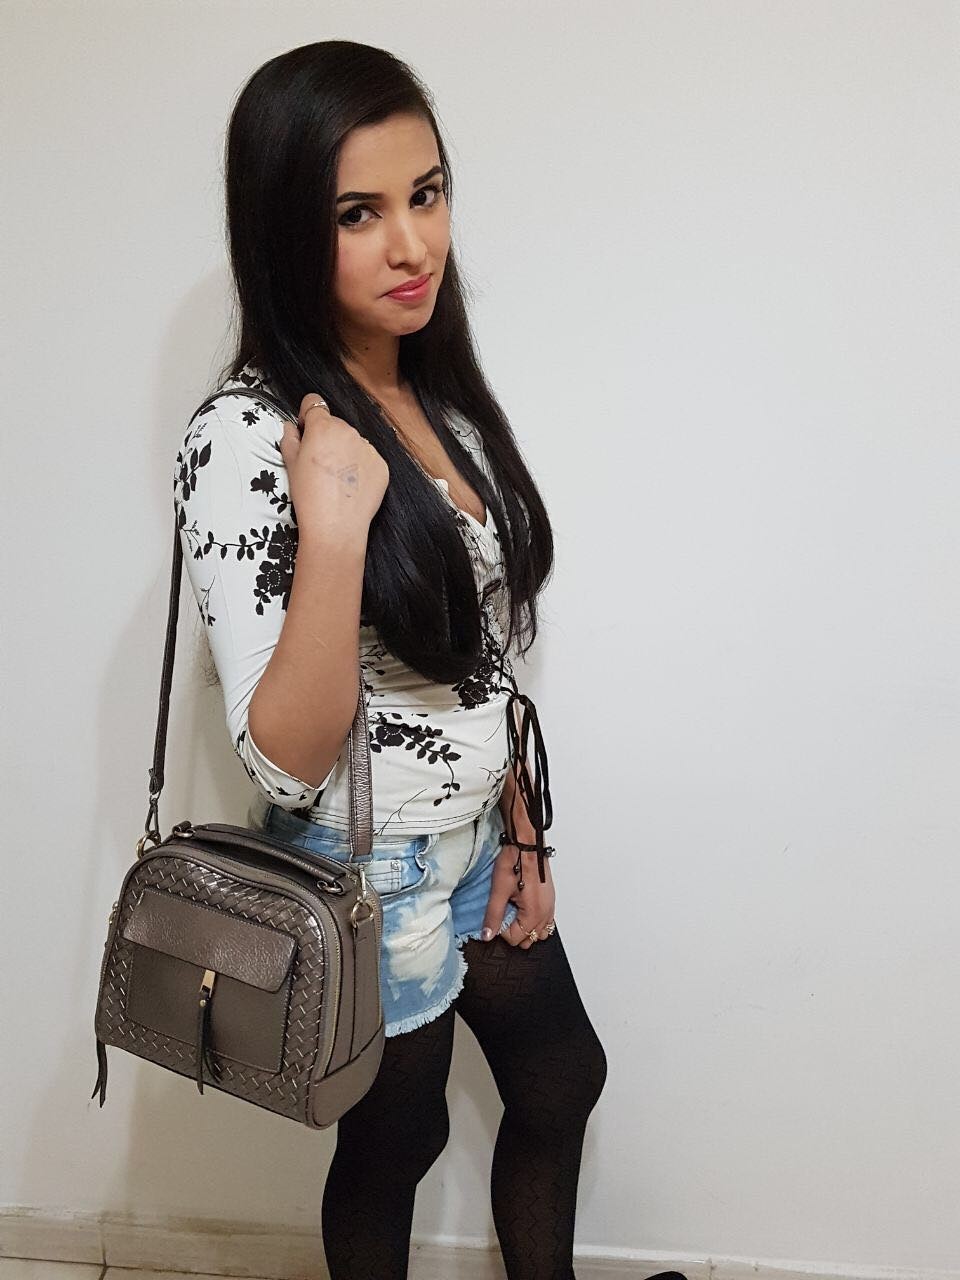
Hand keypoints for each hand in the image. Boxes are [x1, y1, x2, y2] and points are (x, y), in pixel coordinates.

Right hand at [279, 393, 389, 536]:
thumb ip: (290, 439)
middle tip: (320, 465)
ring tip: (336, 479)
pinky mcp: (382, 465)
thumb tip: (291, 427)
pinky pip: (368, 459)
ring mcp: (368, 448)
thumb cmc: (309, 496)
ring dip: (345, 452)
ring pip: (353, 442)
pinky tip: (351, 486)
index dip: (308, 416)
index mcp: (323, 427)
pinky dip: (360, 468)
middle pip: (335, 425)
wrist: (335, 526)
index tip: (306, 431)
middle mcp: (349, 431)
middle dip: (327, 438)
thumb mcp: (290, 465)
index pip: (314, 403)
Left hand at [480, 839, 555, 949]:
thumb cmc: (515, 861)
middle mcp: (545, 912)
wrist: (526, 844)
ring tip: (515, 910)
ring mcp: (549, 906)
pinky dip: (534, 919)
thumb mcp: (499, 890)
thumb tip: (487, 934)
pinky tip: (523, 907)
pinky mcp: (549, 899)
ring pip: (539, 932)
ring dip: (526, 926)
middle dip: (515, 930)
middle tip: (506, 912)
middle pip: (529, 938)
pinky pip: (545, 920)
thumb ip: (493, 915)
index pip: (515, 938)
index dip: (502, 929)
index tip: (497, 915)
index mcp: (534, 913)